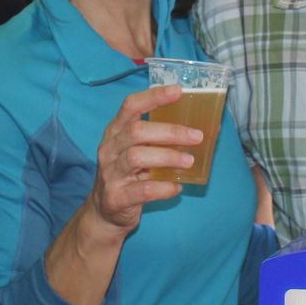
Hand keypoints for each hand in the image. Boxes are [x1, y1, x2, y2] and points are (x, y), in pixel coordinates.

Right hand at [84, 84, 202, 237]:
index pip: (131, 106)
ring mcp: (110, 173)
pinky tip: (177, 187)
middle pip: (137, 131)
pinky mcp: (116, 197)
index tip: (178, 91)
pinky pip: (143, 190)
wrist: (105, 213)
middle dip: (170, 132)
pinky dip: (163, 187)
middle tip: (196, 136)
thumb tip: (200, 129)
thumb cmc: (128, 175)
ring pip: (137, 157)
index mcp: (115, 131)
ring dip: (168, 157)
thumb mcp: (137, 150)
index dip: (154, 97)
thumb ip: (158, 139)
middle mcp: (109, 149)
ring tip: (189, 161)